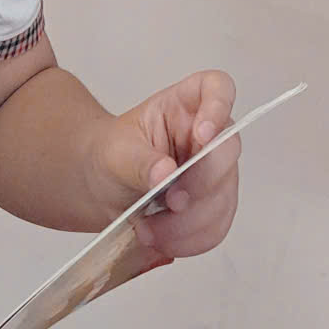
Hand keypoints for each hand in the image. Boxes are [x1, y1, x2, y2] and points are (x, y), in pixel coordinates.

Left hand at [93, 70, 239, 267]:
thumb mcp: (116, 152)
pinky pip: (216, 228)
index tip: (202, 134)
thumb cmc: (110, 156)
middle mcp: (208, 135)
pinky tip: (161, 239)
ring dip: (188, 223)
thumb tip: (166, 174)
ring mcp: (215, 173)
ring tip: (149, 230)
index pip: (218, 88)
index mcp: (184, 105)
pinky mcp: (214, 208)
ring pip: (223, 198)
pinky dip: (190, 240)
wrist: (101, 189)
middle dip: (199, 183)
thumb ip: (140, 161)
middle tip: (170, 202)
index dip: (219, 107)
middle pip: (227, 151)